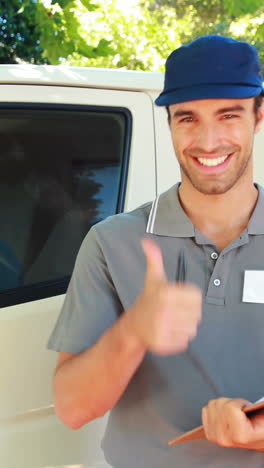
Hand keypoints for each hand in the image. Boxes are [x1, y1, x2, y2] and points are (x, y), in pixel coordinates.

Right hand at [126, 238, 201, 354]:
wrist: (133, 325)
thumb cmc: (148, 299)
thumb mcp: (153, 278)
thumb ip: (154, 259)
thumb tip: (146, 240)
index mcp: (165, 292)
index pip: (197, 297)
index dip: (190, 299)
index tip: (179, 299)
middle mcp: (163, 310)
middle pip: (197, 314)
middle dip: (188, 313)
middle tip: (175, 312)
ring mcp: (161, 328)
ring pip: (192, 329)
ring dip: (185, 326)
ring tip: (172, 322)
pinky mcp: (162, 344)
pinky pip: (184, 342)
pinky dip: (179, 338)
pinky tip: (168, 332)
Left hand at [202, 397, 263, 450]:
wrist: (258, 436)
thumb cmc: (260, 425)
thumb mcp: (262, 416)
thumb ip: (256, 408)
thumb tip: (247, 405)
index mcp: (241, 436)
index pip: (229, 407)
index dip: (240, 402)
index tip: (247, 409)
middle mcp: (226, 440)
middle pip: (219, 404)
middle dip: (232, 403)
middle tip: (241, 413)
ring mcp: (216, 438)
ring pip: (212, 404)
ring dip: (225, 405)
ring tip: (235, 415)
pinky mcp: (209, 434)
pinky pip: (206, 409)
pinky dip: (216, 409)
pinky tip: (226, 416)